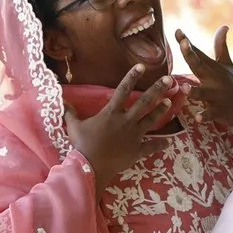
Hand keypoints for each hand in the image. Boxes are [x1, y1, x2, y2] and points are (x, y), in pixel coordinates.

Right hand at [67, 63, 179, 184]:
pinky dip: (160, 144)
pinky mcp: (137, 150)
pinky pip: (151, 146)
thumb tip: (62, 100)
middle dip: (157, 90)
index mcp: (111, 113)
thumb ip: (70, 112)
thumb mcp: (74, 126)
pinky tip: (169, 141)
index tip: (141, 66)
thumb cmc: (82, 144)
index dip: (132, 77)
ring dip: (161, 111)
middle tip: (168, 80)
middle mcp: (126, 121)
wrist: (91, 165)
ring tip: (170, 102)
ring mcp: (134, 135)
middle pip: (144, 102)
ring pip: (151, 120)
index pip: (123, 90)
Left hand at [175, 25, 232, 132]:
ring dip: (194, 90)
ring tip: (184, 87)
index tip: (178, 31)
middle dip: (190, 55)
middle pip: (199, 66)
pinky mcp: (220, 111)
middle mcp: (214, 79)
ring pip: (203, 93)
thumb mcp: (228, 64)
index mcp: (213, 68)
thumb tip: (224, 26)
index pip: (198, 52)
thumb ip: (221, 46)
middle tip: (183, 44)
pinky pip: (211, 114)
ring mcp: (217, 96)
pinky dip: (205, 115)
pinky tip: (198, 117)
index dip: (187, 42)